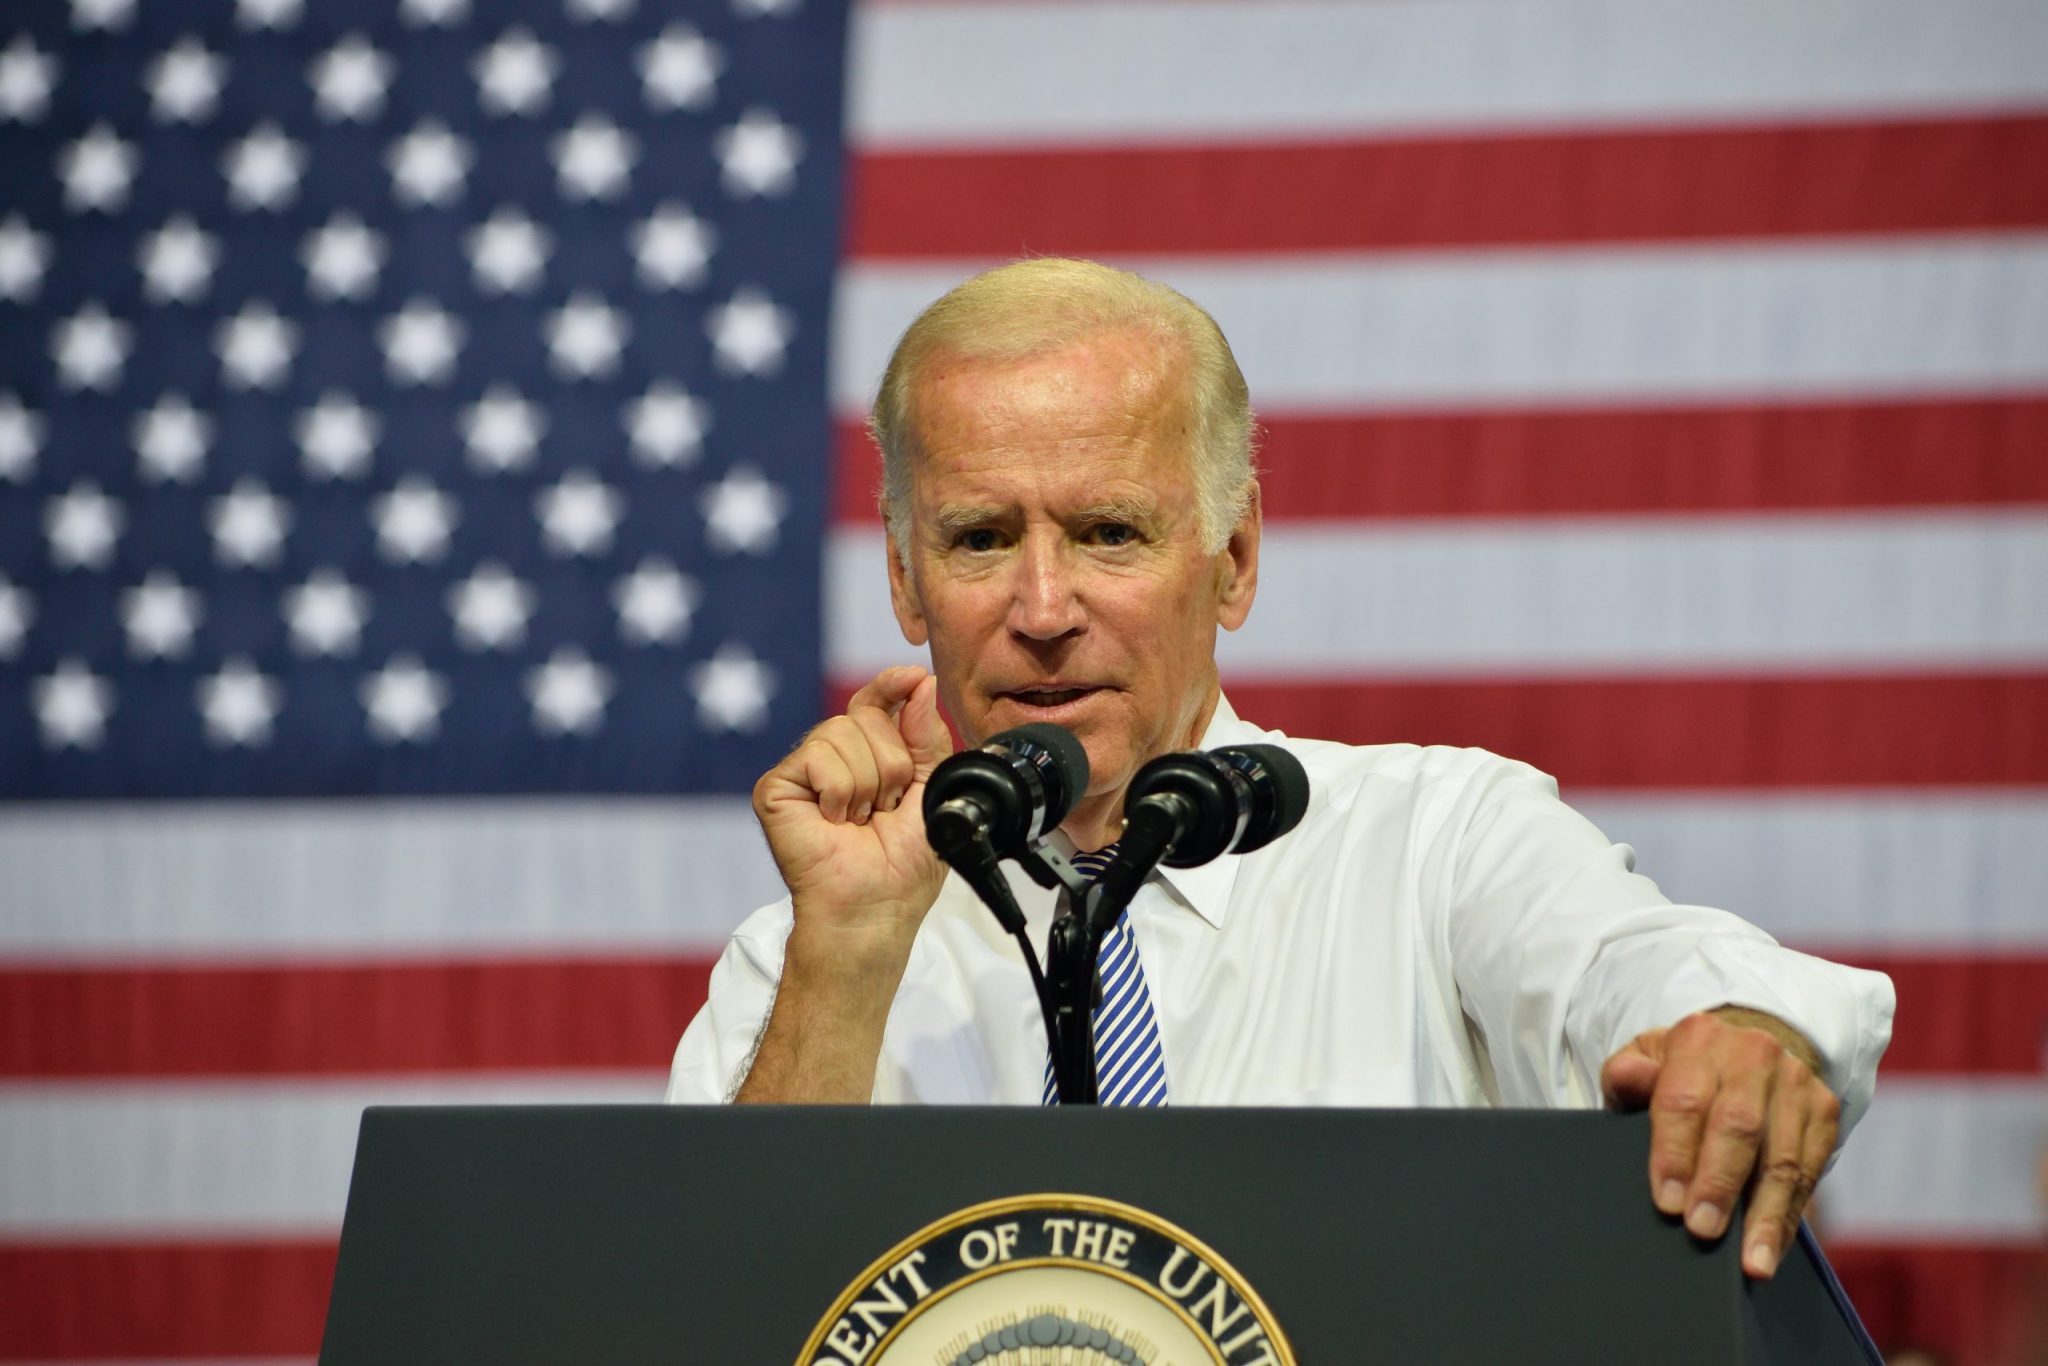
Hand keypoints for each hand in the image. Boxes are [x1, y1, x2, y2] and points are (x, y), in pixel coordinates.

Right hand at [752, 665, 956, 955]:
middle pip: (865, 714)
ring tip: (859, 820)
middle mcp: (832, 758)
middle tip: (884, 809)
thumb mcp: (930, 789)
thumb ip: (926, 736)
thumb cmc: (903, 865)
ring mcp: (802, 771)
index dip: (891, 685)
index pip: (875, 702)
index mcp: (868, 756)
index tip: (913, 677)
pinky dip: (839, 791)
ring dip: (867, 783)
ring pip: (842, 732)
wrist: (875, 907)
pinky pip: (818, 756)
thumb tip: (920, 682)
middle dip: (892, 764)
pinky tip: (835, 822)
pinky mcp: (776, 787)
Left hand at [1600, 1008, 1840, 1279]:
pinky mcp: (1823, 1111)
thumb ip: (1629, 1074)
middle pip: (1738, 1126)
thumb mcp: (1646, 1059)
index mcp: (1698, 1038)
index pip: (1684, 1099)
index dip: (1675, 1153)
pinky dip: (1789, 1215)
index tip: (1667, 1201)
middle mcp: (1752, 1055)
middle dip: (1719, 1184)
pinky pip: (1809, 1173)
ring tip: (1751, 1260)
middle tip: (1702, 1230)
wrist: (1748, 1047)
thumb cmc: (1685, 1067)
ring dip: (1765, 1215)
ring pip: (1782, 1157)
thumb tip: (1629, 1079)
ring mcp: (1794, 1082)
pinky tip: (1773, 1248)